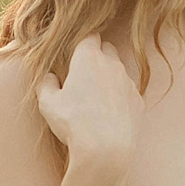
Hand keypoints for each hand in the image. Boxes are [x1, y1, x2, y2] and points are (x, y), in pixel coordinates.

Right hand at [36, 36, 143, 171]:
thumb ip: (46, 84)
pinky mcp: (138, 101)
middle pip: (107, 48)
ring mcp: (128, 82)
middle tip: (84, 74)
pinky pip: (128, 92)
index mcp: (88, 58)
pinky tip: (109, 113)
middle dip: (97, 55)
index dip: (82, 42)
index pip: (89, 36)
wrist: (107, 149)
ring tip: (96, 98)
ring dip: (109, 77)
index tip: (76, 52)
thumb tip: (50, 77)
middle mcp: (112, 64)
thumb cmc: (74, 123)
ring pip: (119, 71)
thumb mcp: (48, 103)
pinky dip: (120, 97)